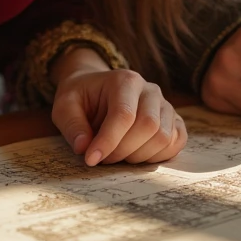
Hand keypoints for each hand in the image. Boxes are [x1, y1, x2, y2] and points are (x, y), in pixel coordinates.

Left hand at [50, 48, 186, 165]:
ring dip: (138, 156)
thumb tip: (83, 148)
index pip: (124, 114)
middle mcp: (150, 90)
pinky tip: (136, 154)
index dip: (108, 141)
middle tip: (103, 158)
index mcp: (124, 80)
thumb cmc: (82, 97)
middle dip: (123, 150)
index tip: (91, 159)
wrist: (97, 89)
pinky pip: (176, 142)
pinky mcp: (173, 120)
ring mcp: (165, 105)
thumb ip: (71, 124)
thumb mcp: (65, 105)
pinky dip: (158, 156)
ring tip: (117, 155)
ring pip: (164, 137)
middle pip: (148, 126)